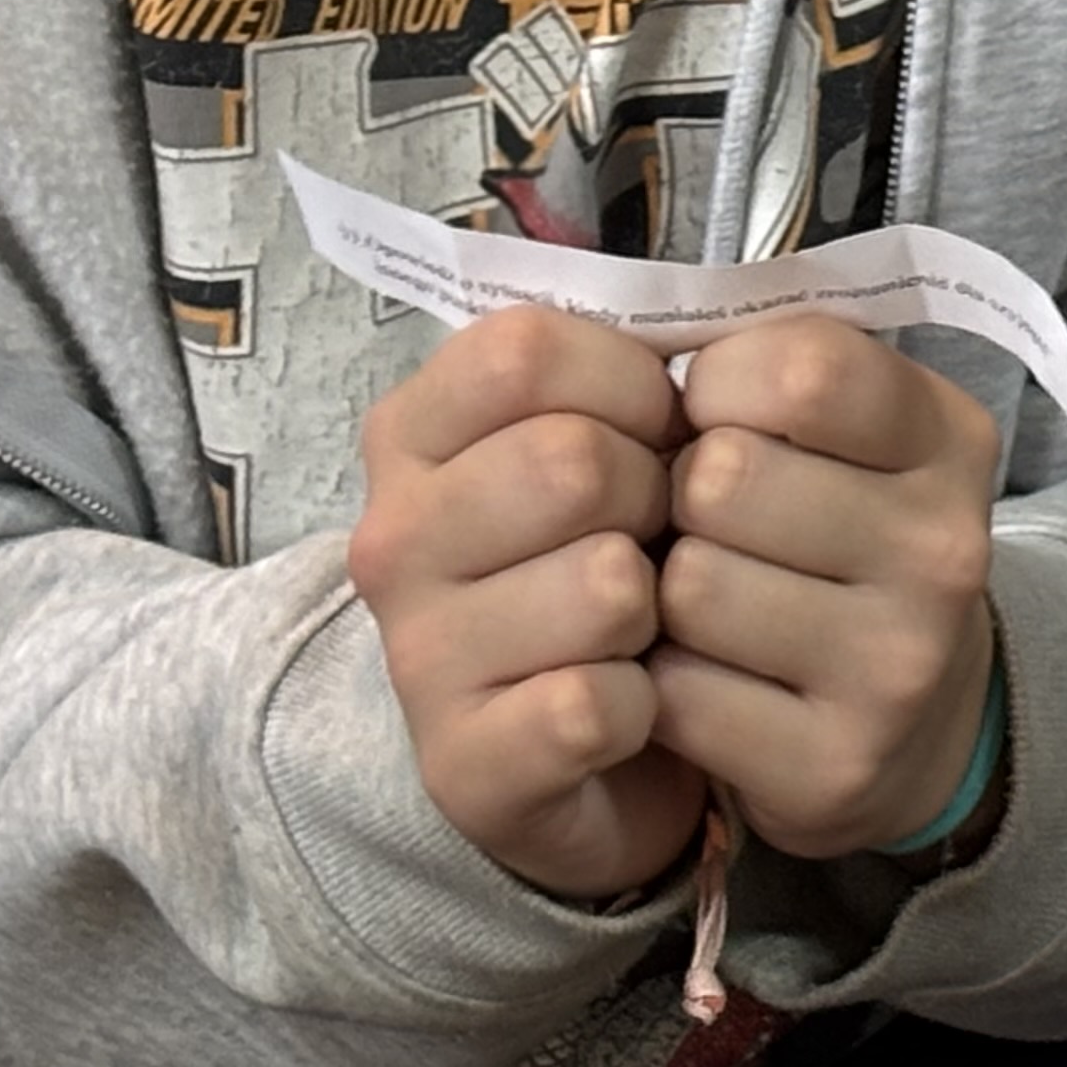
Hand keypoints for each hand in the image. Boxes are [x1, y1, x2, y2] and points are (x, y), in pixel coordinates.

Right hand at [351, 305, 701, 899]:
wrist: (581, 746)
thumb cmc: (605, 552)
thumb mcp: (607, 432)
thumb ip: (623, 361)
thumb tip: (674, 300)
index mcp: (414, 433)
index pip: (525, 351)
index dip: (628, 382)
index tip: (655, 428)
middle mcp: (392, 538)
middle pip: (572, 461)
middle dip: (656, 495)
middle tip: (653, 537)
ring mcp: (416, 658)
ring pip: (602, 584)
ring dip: (656, 606)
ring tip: (638, 624)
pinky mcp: (463, 767)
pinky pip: (596, 704)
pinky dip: (645, 705)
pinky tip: (631, 706)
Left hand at [651, 315, 1002, 858]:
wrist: (916, 718)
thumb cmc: (839, 531)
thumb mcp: (846, 425)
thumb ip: (768, 358)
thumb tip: (626, 327)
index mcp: (948, 437)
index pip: (798, 367)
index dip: (718, 384)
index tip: (717, 414)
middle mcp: (944, 548)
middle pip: (722, 478)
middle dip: (682, 496)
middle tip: (710, 523)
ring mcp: (899, 666)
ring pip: (690, 587)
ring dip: (666, 595)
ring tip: (711, 603)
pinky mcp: (835, 766)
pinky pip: (676, 697)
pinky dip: (666, 685)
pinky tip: (712, 679)